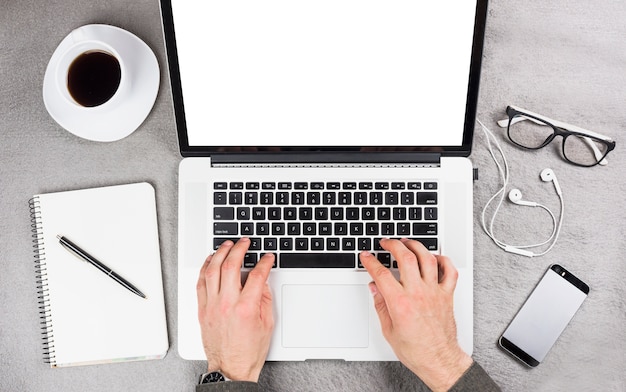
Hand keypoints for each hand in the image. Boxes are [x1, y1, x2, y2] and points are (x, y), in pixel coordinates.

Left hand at [196, 238, 274, 381]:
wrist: (231, 368)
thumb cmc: (249, 351)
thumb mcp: (267, 323)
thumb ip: (264, 298)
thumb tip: (261, 280)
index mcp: (246, 308)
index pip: (256, 275)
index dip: (264, 262)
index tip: (267, 257)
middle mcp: (227, 304)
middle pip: (231, 266)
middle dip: (239, 249)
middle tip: (244, 242)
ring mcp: (212, 306)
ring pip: (212, 270)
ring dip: (219, 253)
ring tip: (226, 245)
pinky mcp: (202, 309)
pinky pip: (200, 283)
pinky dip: (205, 268)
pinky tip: (211, 261)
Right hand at [360, 239, 471, 391]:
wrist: (438, 360)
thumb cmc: (416, 350)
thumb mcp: (388, 329)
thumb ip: (381, 305)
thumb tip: (375, 288)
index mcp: (400, 303)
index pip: (381, 274)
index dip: (371, 261)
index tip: (367, 256)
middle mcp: (418, 293)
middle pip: (405, 257)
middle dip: (393, 245)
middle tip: (386, 242)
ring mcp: (434, 292)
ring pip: (427, 259)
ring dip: (416, 246)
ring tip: (407, 243)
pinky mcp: (447, 295)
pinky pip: (449, 271)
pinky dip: (443, 260)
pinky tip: (435, 257)